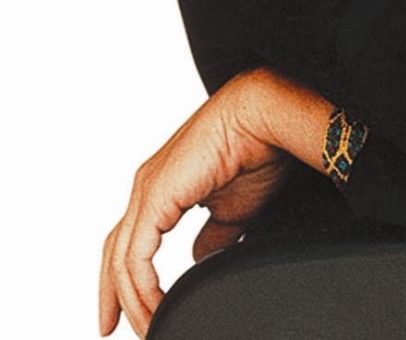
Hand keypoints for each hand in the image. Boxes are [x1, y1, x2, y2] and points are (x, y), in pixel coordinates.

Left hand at [100, 72, 295, 337]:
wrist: (264, 118)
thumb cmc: (256, 151)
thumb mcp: (232, 210)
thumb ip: (212, 235)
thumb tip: (198, 258)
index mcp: (163, 187)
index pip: (131, 241)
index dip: (126, 279)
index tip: (133, 312)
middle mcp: (148, 187)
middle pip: (115, 252)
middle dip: (112, 295)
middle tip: (110, 327)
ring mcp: (148, 191)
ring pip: (122, 259)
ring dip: (133, 299)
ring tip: (150, 327)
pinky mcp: (155, 197)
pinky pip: (136, 255)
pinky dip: (141, 287)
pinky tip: (155, 306)